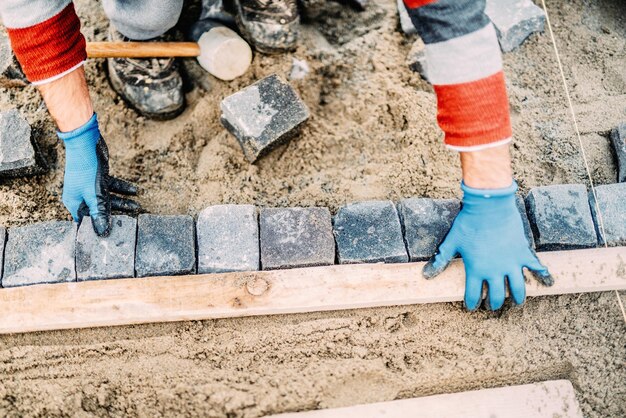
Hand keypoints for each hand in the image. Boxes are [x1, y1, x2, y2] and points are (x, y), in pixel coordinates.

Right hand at [58, 113, 139, 236]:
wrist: (86, 142)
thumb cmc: (86, 169)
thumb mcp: (94, 195)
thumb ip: (100, 213)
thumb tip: (102, 232)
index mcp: (75, 203)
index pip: (85, 222)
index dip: (97, 229)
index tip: (110, 236)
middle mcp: (81, 196)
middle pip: (100, 210)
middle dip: (116, 215)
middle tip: (131, 222)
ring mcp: (90, 186)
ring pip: (108, 198)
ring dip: (123, 201)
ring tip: (138, 206)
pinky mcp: (98, 177)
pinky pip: (111, 187)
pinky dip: (122, 189)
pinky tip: (135, 191)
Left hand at [423, 181, 552, 309]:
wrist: (489, 207)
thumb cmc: (468, 223)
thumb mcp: (451, 242)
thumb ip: (441, 260)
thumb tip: (426, 276)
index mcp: (476, 270)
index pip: (473, 295)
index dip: (472, 303)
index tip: (471, 307)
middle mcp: (494, 271)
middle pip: (497, 296)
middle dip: (494, 304)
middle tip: (493, 306)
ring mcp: (511, 263)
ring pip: (517, 288)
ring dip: (517, 297)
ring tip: (516, 302)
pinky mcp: (523, 253)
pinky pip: (536, 268)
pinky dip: (543, 276)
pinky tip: (547, 283)